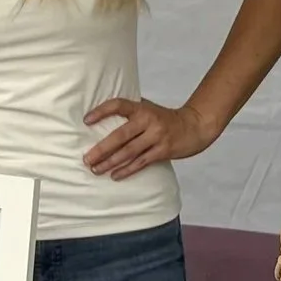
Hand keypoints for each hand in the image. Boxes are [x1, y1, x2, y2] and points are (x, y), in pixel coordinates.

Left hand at [82, 98, 215, 180]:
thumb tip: (101, 118)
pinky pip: (141, 163)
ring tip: (96, 169)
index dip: (101, 111)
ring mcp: (157, 137)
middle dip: (101, 149)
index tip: (86, 120)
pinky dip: (126, 170)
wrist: (194, 126)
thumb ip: (130, 111)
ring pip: (129, 152)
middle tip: (87, 158)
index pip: (118, 105)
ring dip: (110, 162)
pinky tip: (115, 175)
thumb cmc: (165, 118)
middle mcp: (148, 121)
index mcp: (142, 108)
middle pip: (120, 136)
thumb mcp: (149, 108)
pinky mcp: (163, 151)